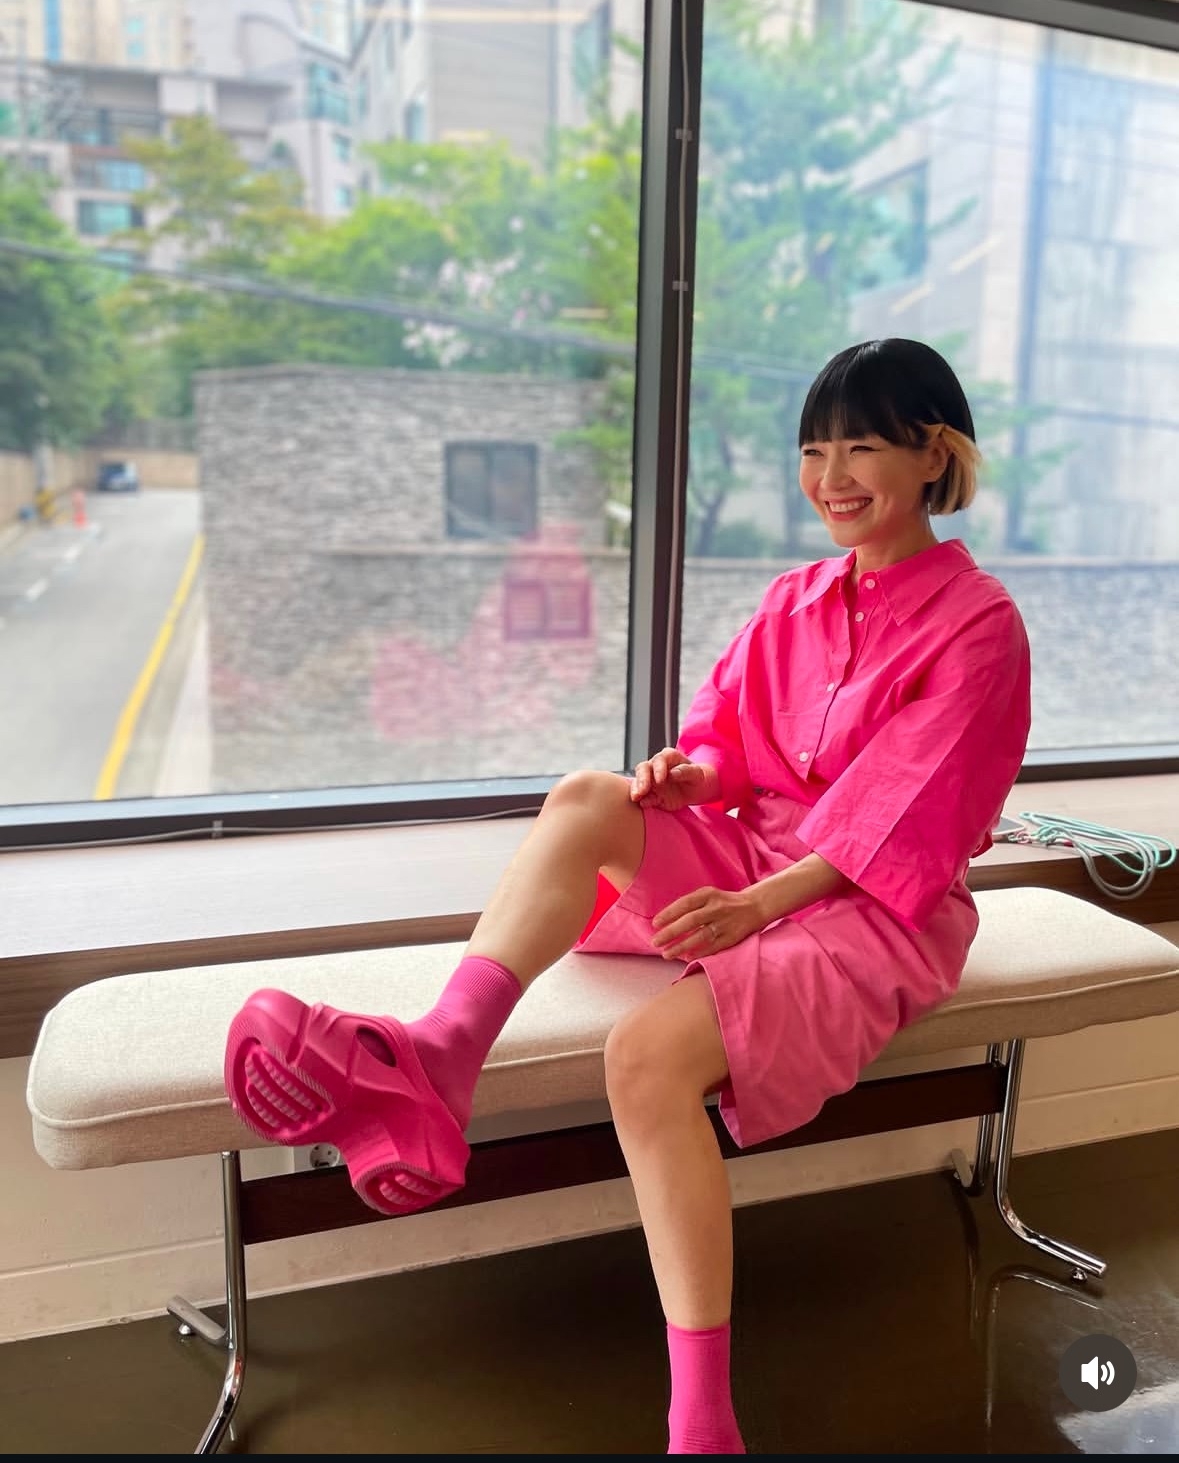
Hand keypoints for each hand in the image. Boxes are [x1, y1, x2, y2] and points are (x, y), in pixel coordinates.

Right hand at [630, 748, 719, 811]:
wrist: (695, 790)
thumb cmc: (696, 777)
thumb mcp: (697, 773)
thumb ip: (685, 771)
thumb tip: (672, 773)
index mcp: (668, 757)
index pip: (660, 759)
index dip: (658, 769)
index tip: (660, 780)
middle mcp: (656, 766)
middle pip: (643, 768)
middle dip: (642, 779)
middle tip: (643, 790)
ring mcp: (651, 780)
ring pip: (639, 781)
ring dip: (636, 789)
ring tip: (636, 797)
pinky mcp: (651, 793)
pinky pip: (643, 795)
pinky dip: (641, 799)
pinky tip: (642, 804)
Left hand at [650, 885, 765, 959]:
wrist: (754, 906)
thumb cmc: (723, 902)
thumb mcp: (708, 895)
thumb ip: (690, 905)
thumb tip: (665, 921)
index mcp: (709, 894)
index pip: (685, 903)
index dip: (669, 913)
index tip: (655, 924)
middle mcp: (717, 908)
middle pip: (691, 920)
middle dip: (671, 932)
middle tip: (655, 942)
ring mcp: (725, 923)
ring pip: (701, 936)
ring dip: (682, 946)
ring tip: (666, 954)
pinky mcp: (732, 937)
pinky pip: (713, 947)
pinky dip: (700, 953)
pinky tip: (687, 958)